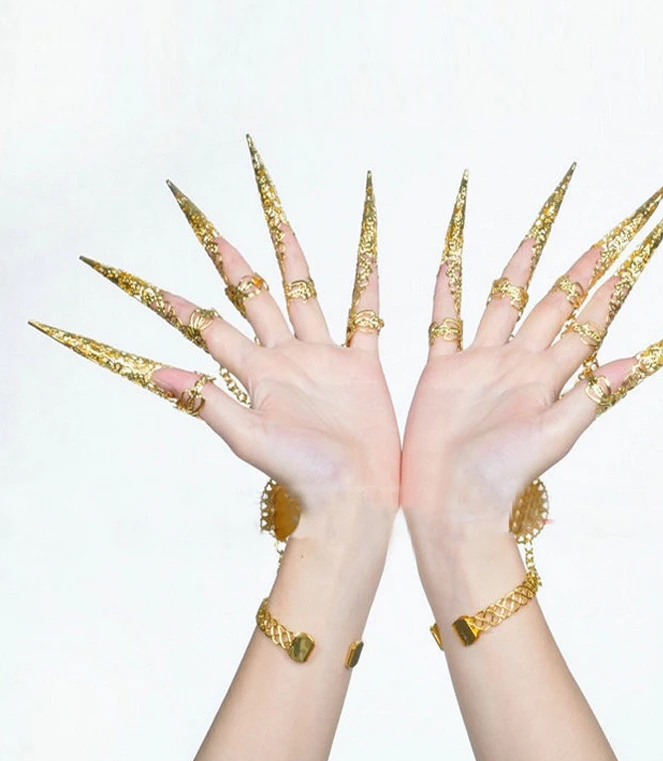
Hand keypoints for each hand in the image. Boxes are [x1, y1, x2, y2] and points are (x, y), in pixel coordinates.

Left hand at [156, 165, 401, 521]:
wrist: (354, 491)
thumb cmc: (304, 472)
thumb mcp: (249, 436)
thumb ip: (210, 401)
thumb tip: (157, 374)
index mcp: (258, 373)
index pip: (211, 329)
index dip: (179, 307)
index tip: (147, 283)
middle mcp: (286, 358)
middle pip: (255, 298)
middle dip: (232, 263)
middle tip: (209, 225)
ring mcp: (324, 358)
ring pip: (305, 296)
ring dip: (293, 259)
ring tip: (280, 220)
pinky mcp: (361, 366)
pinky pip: (364, 318)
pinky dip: (367, 289)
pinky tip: (368, 258)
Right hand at [402, 172, 662, 537]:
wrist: (452, 498)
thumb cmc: (503, 475)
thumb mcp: (554, 434)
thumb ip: (588, 394)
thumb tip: (634, 360)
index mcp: (546, 377)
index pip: (584, 325)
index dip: (607, 293)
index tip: (628, 260)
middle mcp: (517, 363)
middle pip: (552, 306)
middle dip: (577, 273)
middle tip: (602, 239)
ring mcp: (480, 363)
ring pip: (502, 304)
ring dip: (518, 270)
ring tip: (534, 233)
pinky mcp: (444, 371)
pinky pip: (446, 325)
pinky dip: (446, 296)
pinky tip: (450, 266)